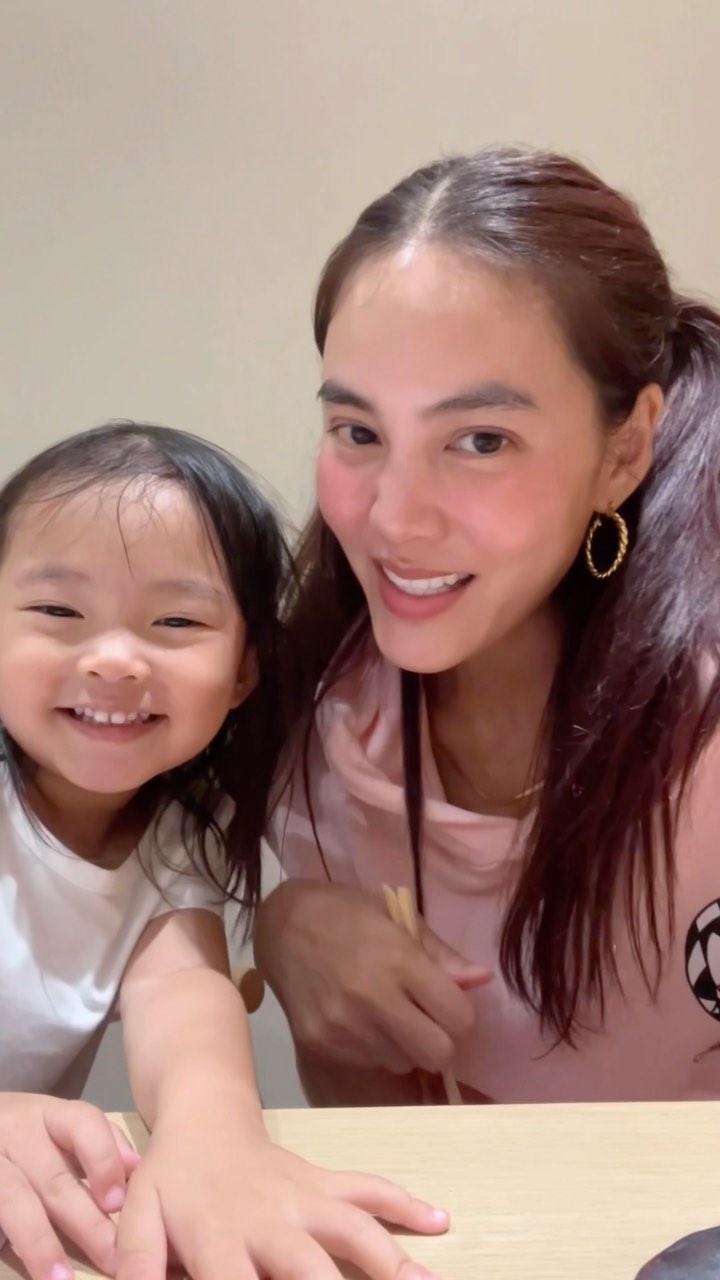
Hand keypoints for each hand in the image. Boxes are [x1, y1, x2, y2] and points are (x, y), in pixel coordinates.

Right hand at [0, 1093, 139, 1279]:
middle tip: (114, 1260)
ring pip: (16, 1201)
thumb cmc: (24, 1135)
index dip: (103, 1160)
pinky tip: (32, 1272)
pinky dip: (15, 1247)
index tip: (117, 1201)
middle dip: (86, 1222)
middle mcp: (17, 1133)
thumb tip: (135, 1168)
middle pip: (54, 1177)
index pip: (82, 1123)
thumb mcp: (57, 1126)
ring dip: (42, 1245)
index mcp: (48, 1115)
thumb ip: (97, 1143)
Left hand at [116, 1115, 447, 1279]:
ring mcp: (304, 1197)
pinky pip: (367, 1188)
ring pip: (354, 1226)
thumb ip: (140, 1262)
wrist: (204, 1116)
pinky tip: (438, 1221)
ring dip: (390, 1259)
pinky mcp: (324, 1183)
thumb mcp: (138, 1218)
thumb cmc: (170, 1179)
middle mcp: (270, 1218)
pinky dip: (404, 1203)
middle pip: (312, 1266)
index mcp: (219, 1236)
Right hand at [255, 881, 490, 1074]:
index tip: (447, 1002)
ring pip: (404, 1063)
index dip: (460, 1012)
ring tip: (385, 1013)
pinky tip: (360, 1018)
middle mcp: (372, 998)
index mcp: (398, 960)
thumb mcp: (397, 916)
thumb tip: (482, 980)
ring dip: (405, 1045)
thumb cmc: (347, 913)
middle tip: (425, 1018)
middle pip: (437, 1053)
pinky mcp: (321, 1044)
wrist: (282, 926)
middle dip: (439, 1038)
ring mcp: (344, 1026)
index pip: (458, 1017)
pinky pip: (371, 1062)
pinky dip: (375, 1047)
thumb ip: (441, 954)